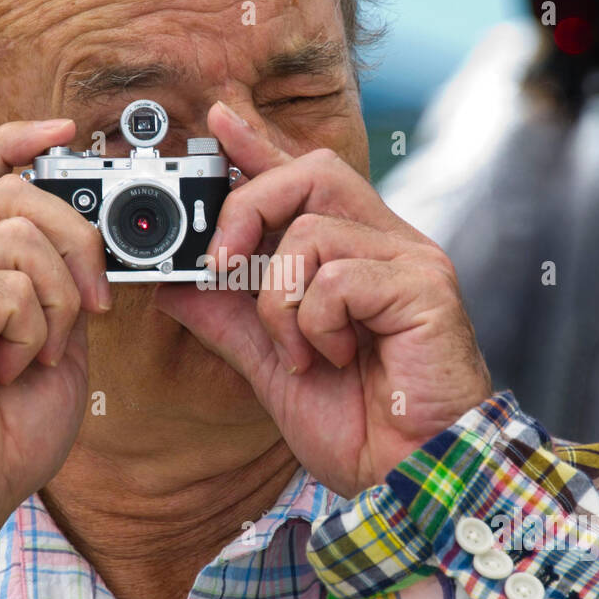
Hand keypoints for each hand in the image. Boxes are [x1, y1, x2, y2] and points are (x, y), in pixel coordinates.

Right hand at [0, 119, 107, 598]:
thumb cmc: (1, 431)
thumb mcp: (50, 340)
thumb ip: (58, 284)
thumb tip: (95, 238)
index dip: (18, 139)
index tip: (65, 134)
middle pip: (18, 194)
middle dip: (80, 245)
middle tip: (93, 310)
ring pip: (23, 238)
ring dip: (60, 304)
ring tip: (40, 354)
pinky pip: (12, 290)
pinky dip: (35, 334)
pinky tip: (12, 371)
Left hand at [154, 102, 491, 498]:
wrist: (410, 478)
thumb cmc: (359, 425)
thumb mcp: (272, 365)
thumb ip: (229, 318)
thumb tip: (172, 282)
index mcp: (356, 255)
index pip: (304, 178)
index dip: (259, 145)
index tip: (217, 120)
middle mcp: (389, 245)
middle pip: (311, 171)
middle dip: (247, 209)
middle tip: (220, 266)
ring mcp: (412, 262)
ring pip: (313, 229)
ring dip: (279, 299)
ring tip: (301, 352)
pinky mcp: (426, 288)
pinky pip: (338, 276)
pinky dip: (315, 322)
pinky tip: (334, 358)